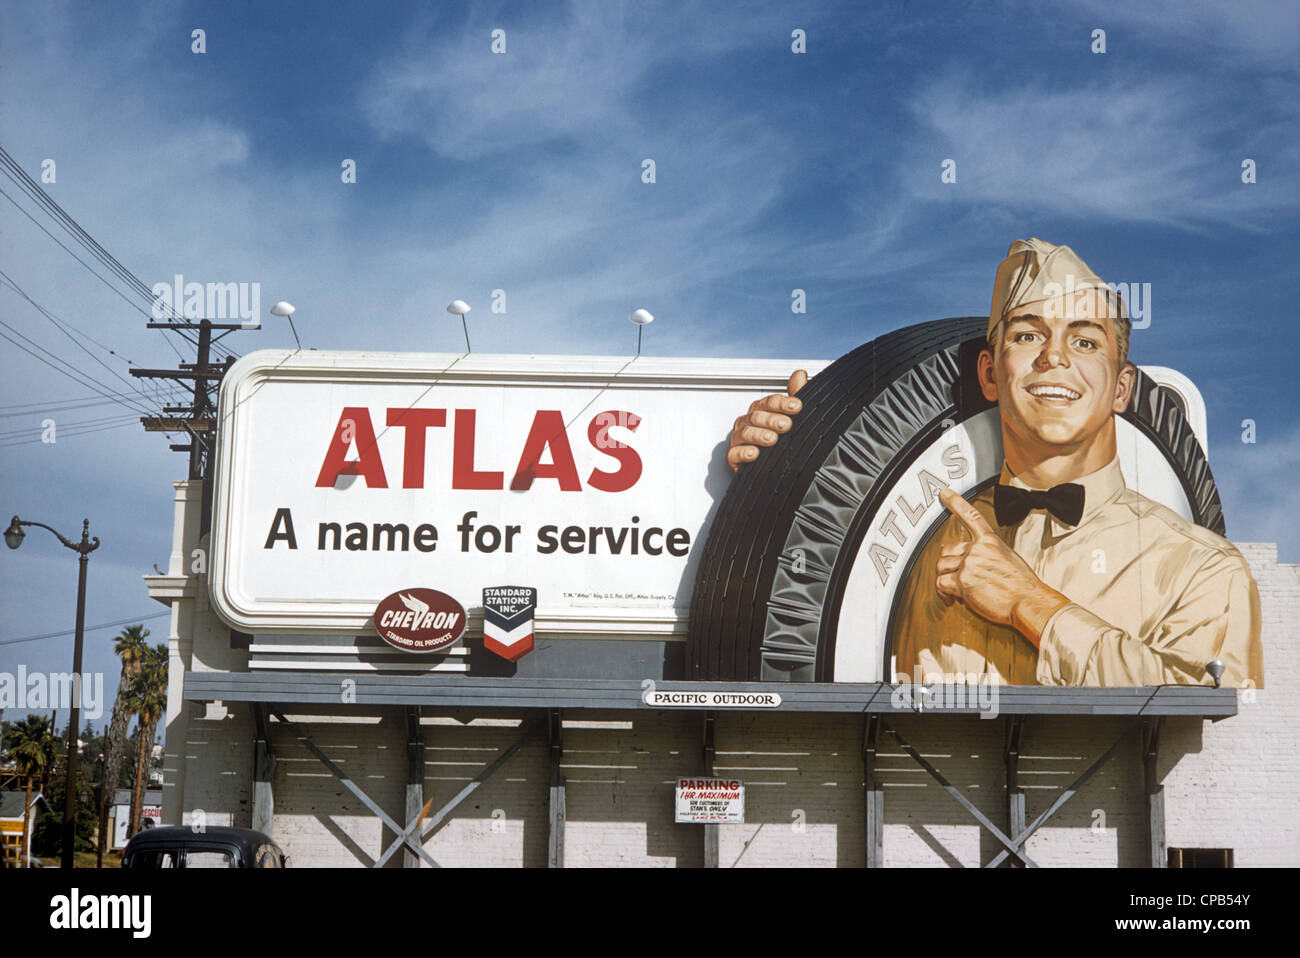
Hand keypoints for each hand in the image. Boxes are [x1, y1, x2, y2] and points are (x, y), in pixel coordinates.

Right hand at [726, 370, 806, 470]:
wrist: (776, 470)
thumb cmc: (781, 442)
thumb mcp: (793, 418)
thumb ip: (795, 395)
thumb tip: (800, 374)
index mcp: (761, 411)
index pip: (769, 402)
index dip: (782, 403)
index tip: (796, 406)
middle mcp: (749, 423)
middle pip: (756, 416)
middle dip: (772, 419)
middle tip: (786, 425)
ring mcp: (740, 440)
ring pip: (745, 432)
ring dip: (759, 435)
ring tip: (772, 439)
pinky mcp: (734, 458)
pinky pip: (733, 454)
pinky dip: (743, 453)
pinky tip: (754, 453)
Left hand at [935, 487, 1070, 646]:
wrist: (1028, 601)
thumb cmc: (1022, 586)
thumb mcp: (1009, 559)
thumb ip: (989, 556)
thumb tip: (976, 564)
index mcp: (990, 541)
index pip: (971, 516)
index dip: (955, 503)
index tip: (944, 493)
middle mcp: (977, 549)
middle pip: (947, 549)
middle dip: (947, 564)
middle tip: (954, 576)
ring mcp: (969, 564)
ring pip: (941, 566)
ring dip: (945, 579)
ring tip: (954, 590)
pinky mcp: (962, 582)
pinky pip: (941, 583)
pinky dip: (943, 593)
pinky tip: (952, 599)